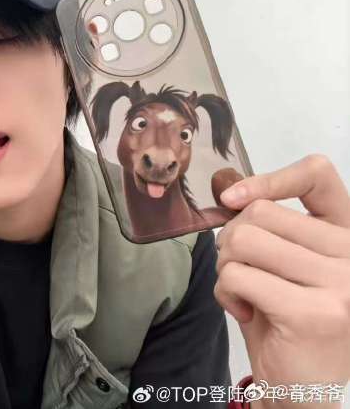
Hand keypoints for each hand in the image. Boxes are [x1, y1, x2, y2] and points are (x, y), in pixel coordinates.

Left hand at [214, 154, 349, 408]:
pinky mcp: (313, 312)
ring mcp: (341, 282)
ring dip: (227, 267)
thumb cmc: (286, 320)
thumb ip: (268, 229)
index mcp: (348, 235)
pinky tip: (246, 313)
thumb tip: (228, 191)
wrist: (304, 388)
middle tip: (240, 272)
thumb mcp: (283, 265)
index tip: (233, 197)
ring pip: (244, 241)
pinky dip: (226, 293)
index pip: (317, 176)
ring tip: (243, 291)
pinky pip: (238, 276)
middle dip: (231, 241)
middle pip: (260, 213)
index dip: (270, 178)